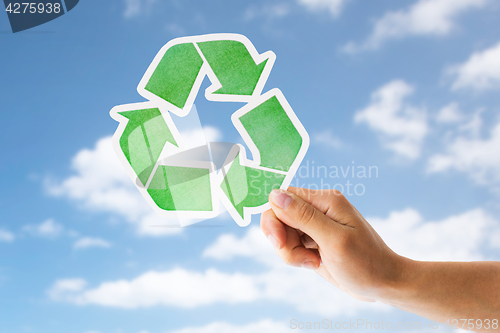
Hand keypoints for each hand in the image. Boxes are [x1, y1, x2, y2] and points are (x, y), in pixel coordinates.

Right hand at [261, 187, 407, 301]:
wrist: (383, 284)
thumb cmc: (365, 263)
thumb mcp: (334, 240)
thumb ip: (304, 217)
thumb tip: (275, 195)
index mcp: (324, 200)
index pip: (282, 198)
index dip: (274, 220)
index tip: (281, 243)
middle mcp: (318, 207)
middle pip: (279, 216)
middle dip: (282, 240)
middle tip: (300, 259)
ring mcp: (315, 223)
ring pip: (282, 232)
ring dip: (290, 252)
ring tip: (313, 262)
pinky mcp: (313, 238)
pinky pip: (290, 243)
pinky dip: (296, 256)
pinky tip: (315, 263)